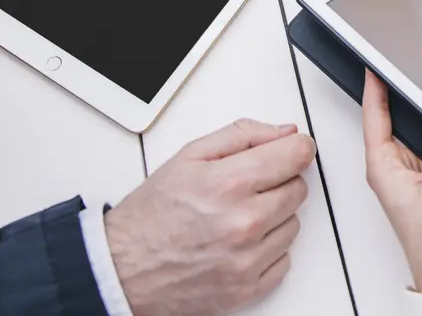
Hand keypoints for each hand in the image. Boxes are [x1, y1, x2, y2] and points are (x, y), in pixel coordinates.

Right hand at [105, 119, 315, 315]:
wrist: (122, 269)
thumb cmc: (151, 215)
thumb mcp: (189, 156)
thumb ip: (243, 135)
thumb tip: (283, 133)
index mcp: (230, 184)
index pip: (298, 154)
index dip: (295, 147)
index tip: (289, 150)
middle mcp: (244, 223)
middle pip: (299, 189)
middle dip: (279, 181)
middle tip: (247, 186)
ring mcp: (248, 260)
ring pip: (294, 224)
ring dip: (273, 217)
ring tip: (237, 216)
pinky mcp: (248, 289)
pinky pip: (284, 259)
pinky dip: (267, 249)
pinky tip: (240, 242)